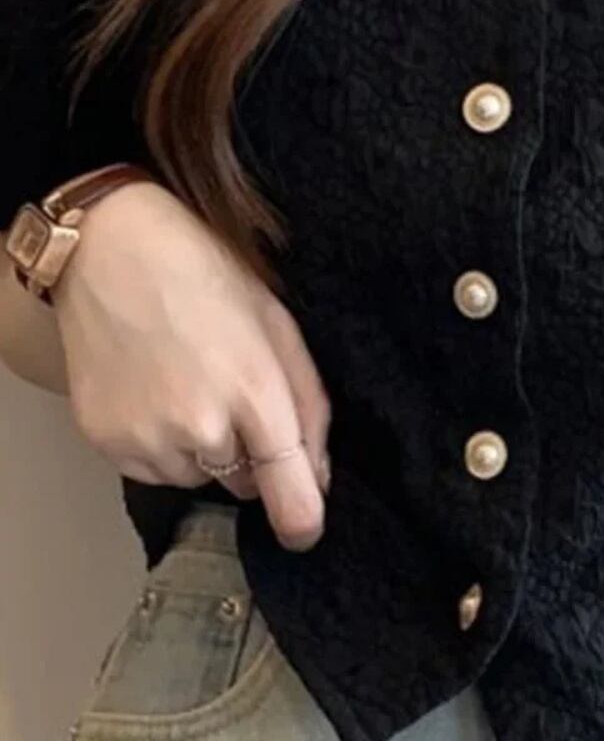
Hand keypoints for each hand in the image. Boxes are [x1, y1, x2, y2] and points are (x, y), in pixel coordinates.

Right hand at [49, 179, 331, 551]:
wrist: (112, 254)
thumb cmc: (207, 278)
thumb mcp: (280, 329)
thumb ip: (309, 407)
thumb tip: (317, 476)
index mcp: (256, 393)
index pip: (289, 495)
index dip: (303, 519)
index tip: (306, 529)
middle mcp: (200, 427)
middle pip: (244, 485)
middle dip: (250, 454)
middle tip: (232, 393)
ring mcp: (148, 438)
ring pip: (198, 478)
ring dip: (204, 450)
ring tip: (189, 384)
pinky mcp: (107, 442)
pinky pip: (155, 470)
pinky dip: (163, 446)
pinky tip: (158, 393)